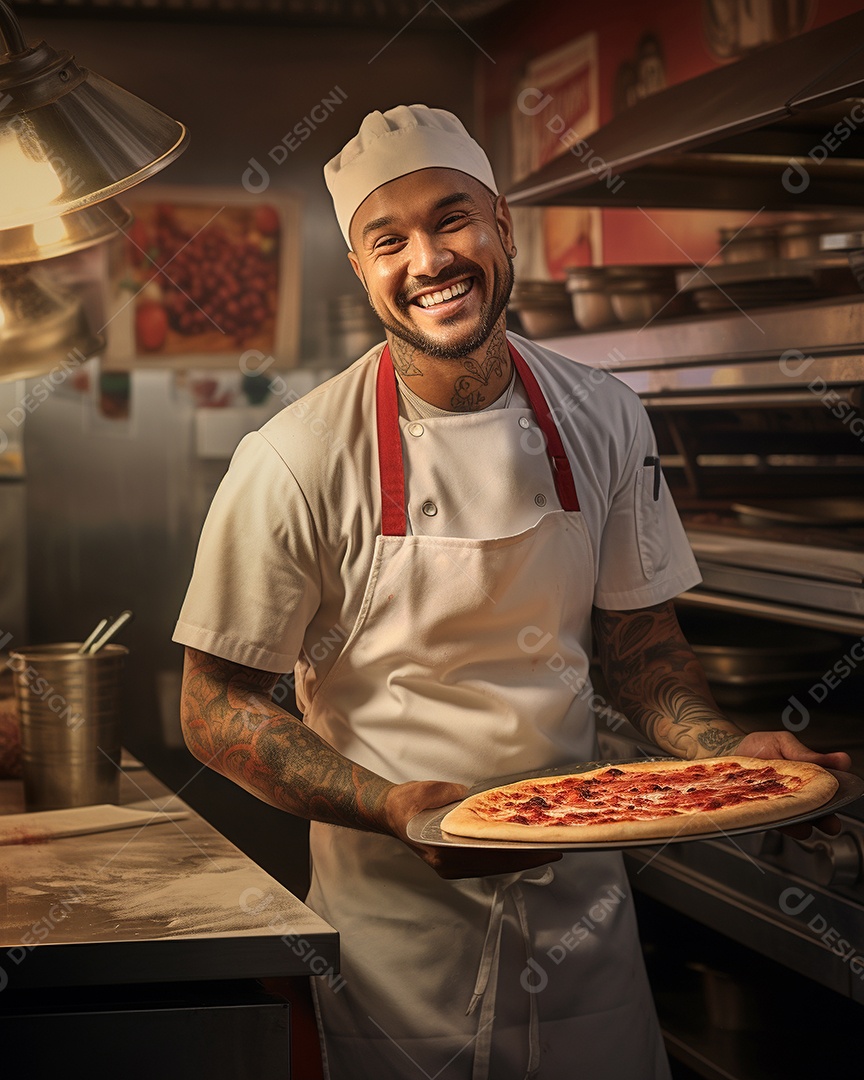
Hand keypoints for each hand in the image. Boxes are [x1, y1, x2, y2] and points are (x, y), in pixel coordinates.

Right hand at [384, 780, 562, 879]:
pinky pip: (486, 862)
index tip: (540, 847)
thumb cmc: (408, 802)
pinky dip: (506, 855)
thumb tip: (471, 796)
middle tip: (554, 848)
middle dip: (526, 857)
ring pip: (494, 865)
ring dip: (519, 857)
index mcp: (441, 851)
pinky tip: (521, 846)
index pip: (487, 855)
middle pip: (496, 864)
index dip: (516, 852)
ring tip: (544, 848)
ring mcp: (453, 866)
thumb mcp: (428, 792)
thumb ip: (450, 795)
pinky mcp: (457, 862)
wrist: (391, 811)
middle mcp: (449, 864)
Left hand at [730, 730, 850, 837]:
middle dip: (825, 819)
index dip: (837, 799)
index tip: (841, 799)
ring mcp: (777, 807)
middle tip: (829, 821)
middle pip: (815, 813)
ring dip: (802, 824)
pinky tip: (780, 818)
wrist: (727, 750)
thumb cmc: (757, 747)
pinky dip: (777, 822)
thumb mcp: (784, 743)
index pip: (827, 794)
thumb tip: (841, 760)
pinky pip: (771, 822)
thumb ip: (808, 755)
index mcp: (807, 781)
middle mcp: (795, 797)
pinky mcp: (760, 813)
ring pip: (795, 821)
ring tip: (805, 824)